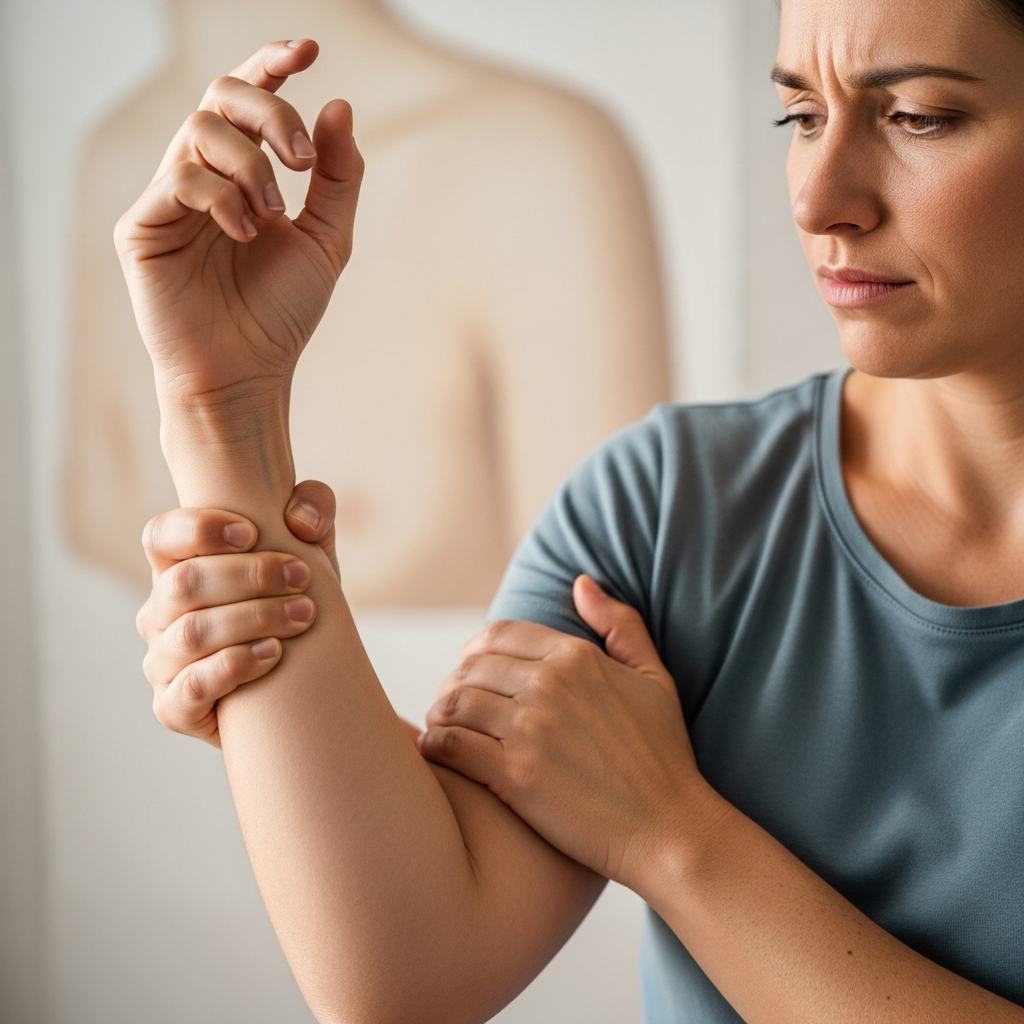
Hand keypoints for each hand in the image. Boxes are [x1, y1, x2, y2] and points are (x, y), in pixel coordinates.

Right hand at [115, 40, 362, 411]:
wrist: (248, 372)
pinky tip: (246, 233)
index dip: (273, 64)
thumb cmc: (282, 312)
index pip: (248, 99)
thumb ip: (337, 177)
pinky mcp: (143, 225)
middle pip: (220, 95)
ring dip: (250, 165)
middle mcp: (202, 175)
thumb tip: (338, 105)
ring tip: (274, 215)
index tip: (310, 51)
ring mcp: (168, 198)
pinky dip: (222, 197)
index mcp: (242, 173)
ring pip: (200, 130)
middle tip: (301, 160)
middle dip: (269, 111)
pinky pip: (180, 178)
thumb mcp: (327, 239)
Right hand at [137, 480, 337, 745]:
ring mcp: (163, 662)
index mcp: (178, 568)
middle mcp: (160, 613)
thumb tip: (299, 519)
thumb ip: (314, 509)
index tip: (252, 532)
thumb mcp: (314, 550)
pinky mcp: (175, 708)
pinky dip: (234, 667)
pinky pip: (190, 688)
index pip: (160, 536)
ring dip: (253, 620)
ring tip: (302, 616)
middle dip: (248, 576)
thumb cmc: (296, 600)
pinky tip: (274, 654)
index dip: (198, 529)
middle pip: (182, 583)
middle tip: (302, 578)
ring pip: (190, 634)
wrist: (306, 681)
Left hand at [419, 576, 706, 889]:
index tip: (473, 671)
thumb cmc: (664, 755)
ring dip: (440, 713)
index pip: (498, 634)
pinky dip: (434, 745)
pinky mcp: (513, 774)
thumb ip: (620, 623)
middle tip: (454, 704)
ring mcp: (529, 729)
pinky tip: (439, 753)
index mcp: (577, 656)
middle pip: (470, 666)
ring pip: (454, 703)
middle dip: (455, 683)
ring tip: (442, 727)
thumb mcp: (654, 677)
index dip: (476, 650)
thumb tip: (582, 583)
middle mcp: (549, 684)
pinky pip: (450, 745)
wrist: (670, 830)